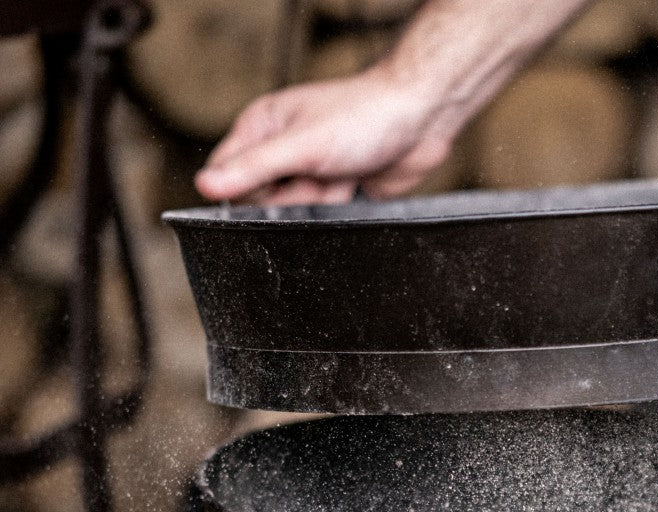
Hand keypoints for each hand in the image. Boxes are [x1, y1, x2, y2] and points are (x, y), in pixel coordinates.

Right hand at [195, 62, 459, 204]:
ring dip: (319, 203)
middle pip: (263, 199)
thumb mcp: (300, 144)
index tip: (271, 189)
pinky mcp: (335, 190)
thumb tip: (206, 186)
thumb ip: (253, 168)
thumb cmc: (363, 117)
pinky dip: (337, 208)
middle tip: (316, 177)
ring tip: (339, 178)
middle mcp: (282, 148)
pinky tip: (352, 188)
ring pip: (295, 211)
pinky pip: (323, 216)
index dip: (242, 190)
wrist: (419, 122)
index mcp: (262, 126)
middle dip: (291, 199)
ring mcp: (310, 170)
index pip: (227, 172)